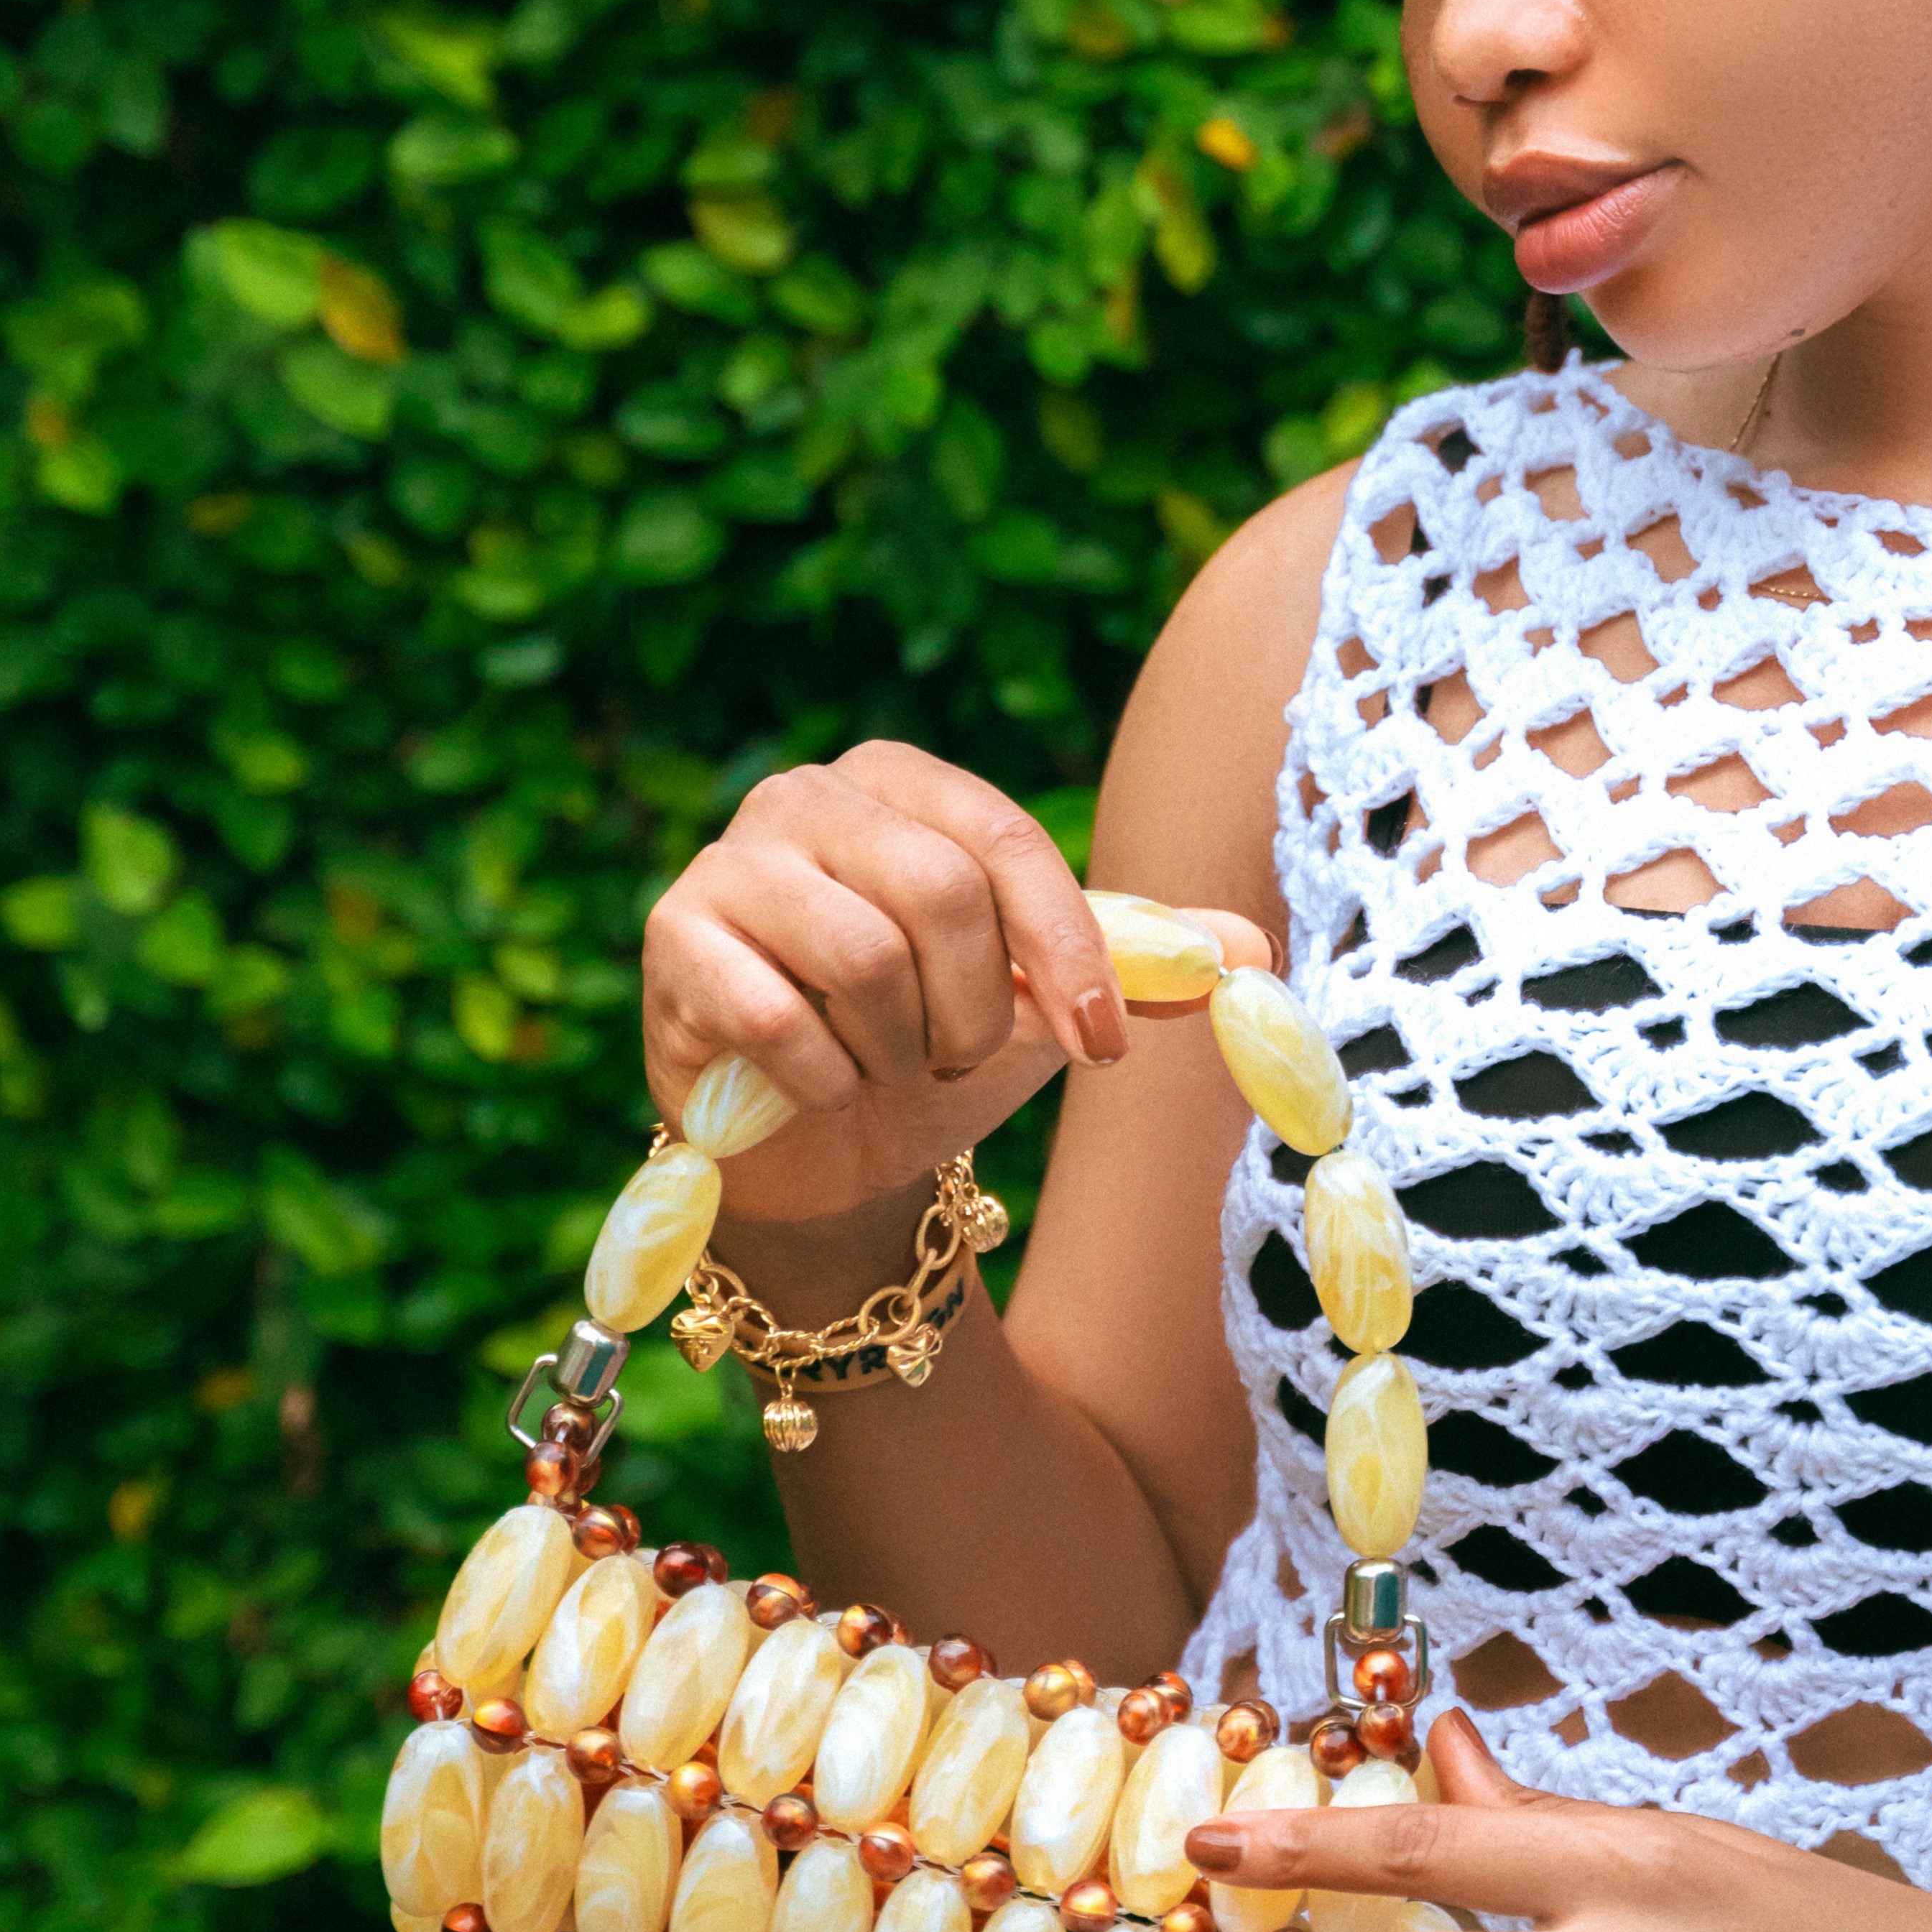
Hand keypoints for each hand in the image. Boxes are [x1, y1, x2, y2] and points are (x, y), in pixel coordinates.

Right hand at [640, 740, 1270, 1231]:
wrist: (824, 1151)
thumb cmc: (934, 1045)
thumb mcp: (1050, 1002)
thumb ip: (1141, 965)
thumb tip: (1257, 953)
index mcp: (903, 779)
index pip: (1006, 840)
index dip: (1068, 950)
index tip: (1103, 1049)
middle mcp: (806, 795)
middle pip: (939, 893)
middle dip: (974, 1011)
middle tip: (958, 1058)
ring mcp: (729, 864)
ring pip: (863, 958)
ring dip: (900, 1050)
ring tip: (886, 1066)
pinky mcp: (674, 943)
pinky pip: (782, 1021)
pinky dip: (827, 1084)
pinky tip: (819, 1089)